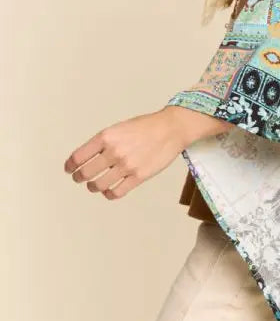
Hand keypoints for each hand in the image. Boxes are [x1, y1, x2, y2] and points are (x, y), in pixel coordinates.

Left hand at [63, 108, 197, 199]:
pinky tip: (109, 190)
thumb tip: (87, 158)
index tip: (69, 169)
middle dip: (79, 177)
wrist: (170, 129)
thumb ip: (104, 142)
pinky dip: (108, 194)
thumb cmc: (146, 127)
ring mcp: (126, 165)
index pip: (78, 157)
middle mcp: (114, 151)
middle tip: (79, 178)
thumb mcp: (119, 128)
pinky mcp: (138, 177)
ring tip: (94, 185)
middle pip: (85, 173)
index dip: (70, 166)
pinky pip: (115, 192)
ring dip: (92, 187)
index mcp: (106, 136)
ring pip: (98, 185)